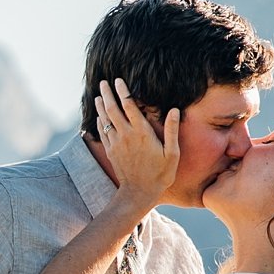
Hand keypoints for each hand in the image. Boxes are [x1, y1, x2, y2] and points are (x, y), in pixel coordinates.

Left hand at [97, 78, 178, 209]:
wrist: (138, 193)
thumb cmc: (160, 174)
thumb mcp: (172, 153)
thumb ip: (171, 130)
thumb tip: (174, 110)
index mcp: (141, 132)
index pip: (129, 106)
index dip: (123, 91)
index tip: (118, 80)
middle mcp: (126, 135)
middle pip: (112, 109)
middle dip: (107, 93)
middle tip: (103, 82)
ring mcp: (116, 143)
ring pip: (104, 119)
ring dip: (101, 106)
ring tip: (98, 95)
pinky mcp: (110, 151)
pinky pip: (102, 132)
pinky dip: (99, 121)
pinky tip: (99, 117)